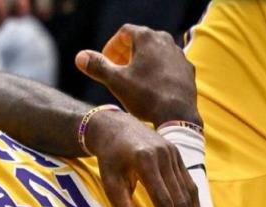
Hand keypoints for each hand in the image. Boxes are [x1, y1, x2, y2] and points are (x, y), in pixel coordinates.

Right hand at [75, 24, 201, 127]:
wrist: (176, 114)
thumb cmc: (145, 96)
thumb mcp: (115, 82)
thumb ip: (97, 66)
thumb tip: (79, 57)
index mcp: (147, 38)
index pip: (124, 33)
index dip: (111, 46)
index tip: (106, 60)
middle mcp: (165, 40)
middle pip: (141, 40)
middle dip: (126, 53)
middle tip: (116, 68)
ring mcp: (178, 55)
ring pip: (155, 53)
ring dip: (142, 62)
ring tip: (132, 79)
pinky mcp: (187, 69)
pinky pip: (168, 65)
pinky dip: (156, 71)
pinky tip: (150, 88)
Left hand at [85, 109, 201, 206]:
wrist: (116, 126)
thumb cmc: (109, 157)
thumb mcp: (110, 183)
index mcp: (146, 162)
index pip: (164, 201)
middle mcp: (166, 157)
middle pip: (180, 200)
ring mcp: (175, 155)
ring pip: (189, 193)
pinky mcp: (179, 156)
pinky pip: (190, 184)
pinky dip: (194, 205)